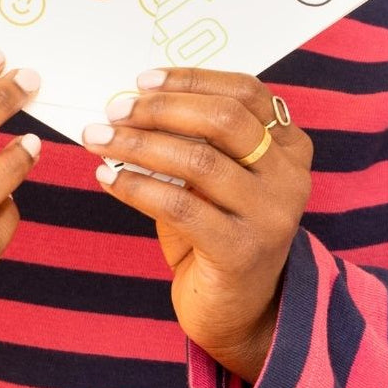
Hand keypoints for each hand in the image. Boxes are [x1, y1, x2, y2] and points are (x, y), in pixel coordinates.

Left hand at [82, 68, 311, 382]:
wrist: (238, 308)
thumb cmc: (216, 226)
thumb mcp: (214, 175)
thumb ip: (194, 137)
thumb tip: (132, 100)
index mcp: (288, 145)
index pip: (245, 92)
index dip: (192, 79)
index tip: (141, 79)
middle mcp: (289, 175)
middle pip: (224, 120)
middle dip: (161, 109)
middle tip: (114, 110)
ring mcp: (270, 215)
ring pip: (197, 161)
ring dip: (137, 145)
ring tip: (98, 139)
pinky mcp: (241, 251)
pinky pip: (179, 206)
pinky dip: (135, 186)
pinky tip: (106, 177)